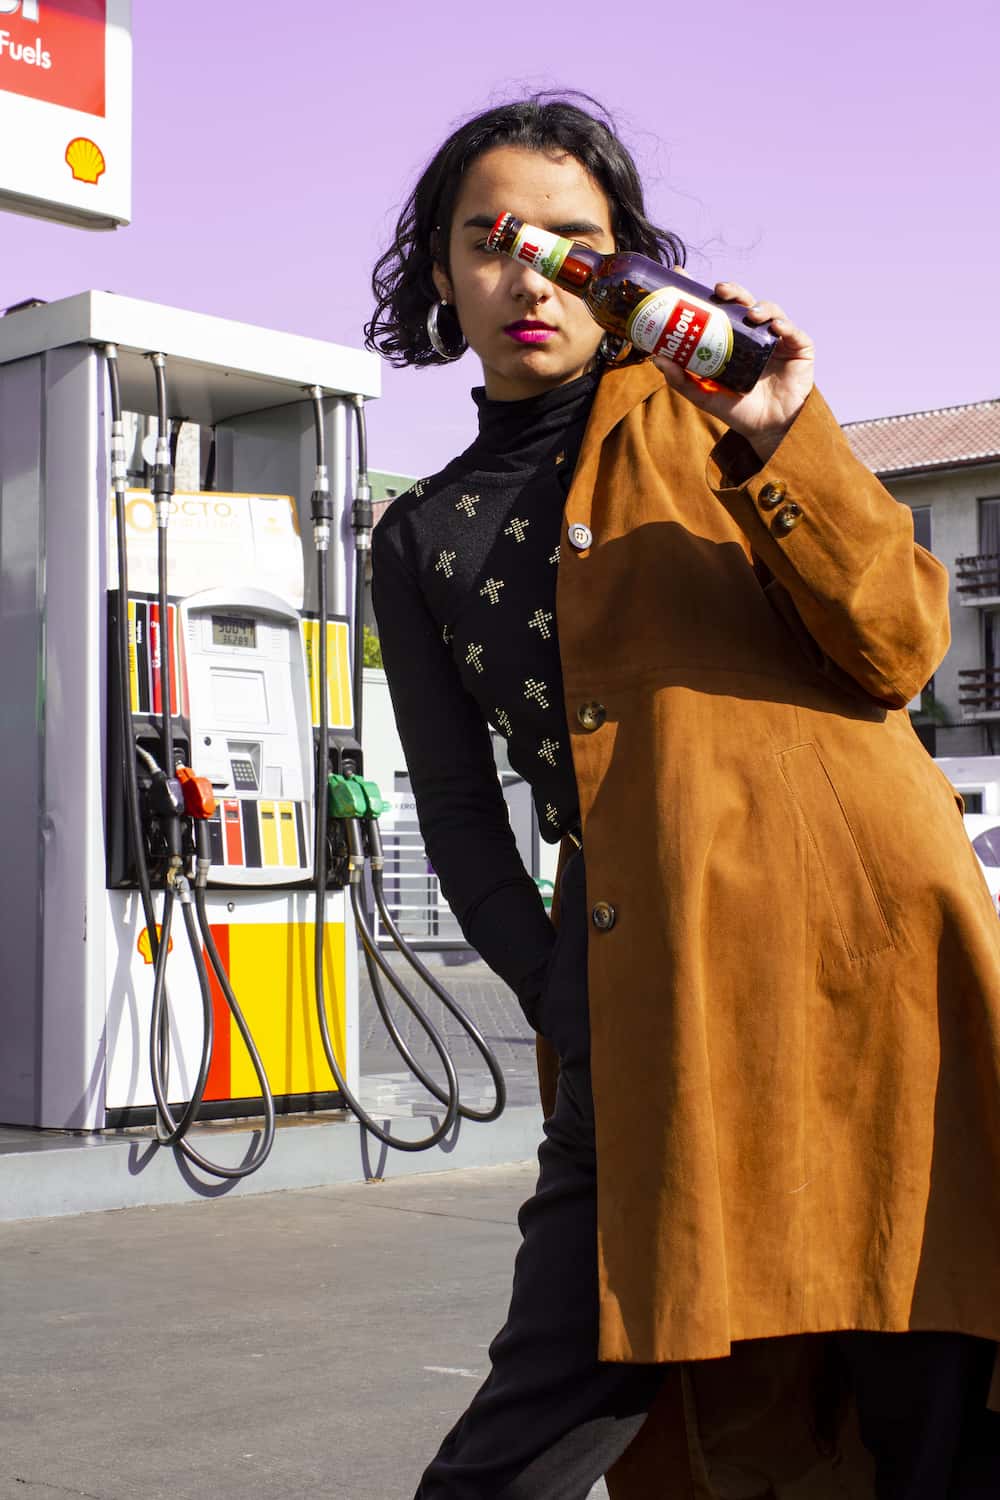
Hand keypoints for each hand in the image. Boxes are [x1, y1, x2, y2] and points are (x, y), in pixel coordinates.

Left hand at [652, 282, 814, 463]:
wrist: (766, 429)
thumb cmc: (736, 410)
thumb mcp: (704, 394)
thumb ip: (681, 379)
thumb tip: (656, 358)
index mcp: (732, 339)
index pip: (716, 308)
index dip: (701, 291)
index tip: (682, 275)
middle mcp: (753, 333)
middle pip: (743, 303)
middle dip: (733, 292)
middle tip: (719, 291)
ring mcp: (777, 339)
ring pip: (769, 311)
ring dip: (760, 307)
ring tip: (750, 314)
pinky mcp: (799, 348)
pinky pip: (793, 332)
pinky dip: (784, 326)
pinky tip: (775, 329)